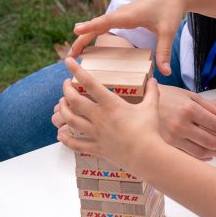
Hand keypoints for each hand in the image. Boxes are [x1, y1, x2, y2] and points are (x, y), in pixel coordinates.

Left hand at [57, 57, 161, 173]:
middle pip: (74, 101)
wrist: (146, 155)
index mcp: (111, 104)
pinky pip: (76, 144)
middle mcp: (99, 117)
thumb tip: (154, 80)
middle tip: (66, 84)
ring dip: (63, 110)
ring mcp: (95, 133)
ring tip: (61, 104)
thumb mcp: (151, 107)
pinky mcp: (97, 147)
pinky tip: (61, 134)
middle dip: (66, 90)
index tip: (67, 61)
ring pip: (70, 120)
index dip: (76, 70)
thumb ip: (152, 92)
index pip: (89, 83)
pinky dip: (66, 139)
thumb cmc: (149, 130)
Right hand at [70, 0, 188, 75]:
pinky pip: (106, 24)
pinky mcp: (125, 15)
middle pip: (97, 25)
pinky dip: (95, 31)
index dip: (91, 26)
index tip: (75, 31)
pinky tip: (90, 41)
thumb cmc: (171, 10)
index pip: (106, 21)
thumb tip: (165, 73)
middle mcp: (122, 13)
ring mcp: (122, 13)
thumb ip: (164, 51)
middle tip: (70, 55)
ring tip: (75, 52)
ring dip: (86, 36)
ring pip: (99, 24)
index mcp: (130, 15)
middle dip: (82, 39)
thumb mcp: (168, 32)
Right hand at [157, 85, 215, 158]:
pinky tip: (211, 154)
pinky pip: (188, 156)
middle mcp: (181, 125)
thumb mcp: (189, 95)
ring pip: (201, 152)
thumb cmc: (166, 95)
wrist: (137, 100)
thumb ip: (211, 107)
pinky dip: (202, 157)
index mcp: (189, 109)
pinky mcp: (165, 146)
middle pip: (211, 140)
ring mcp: (172, 137)